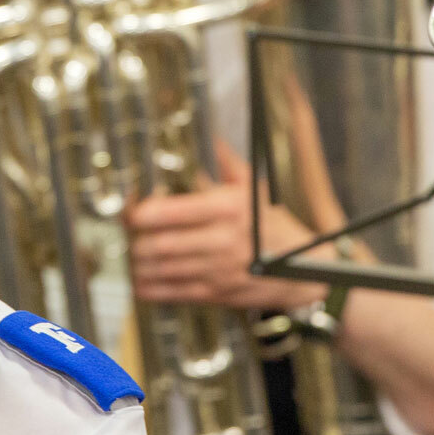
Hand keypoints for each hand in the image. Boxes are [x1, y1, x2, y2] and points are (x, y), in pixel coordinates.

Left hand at [125, 142, 328, 312]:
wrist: (307, 274)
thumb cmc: (276, 228)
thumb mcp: (256, 191)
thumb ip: (228, 166)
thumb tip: (213, 139)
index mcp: (229, 209)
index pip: (172, 212)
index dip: (141, 212)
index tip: (130, 208)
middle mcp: (223, 241)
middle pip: (160, 244)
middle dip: (135, 240)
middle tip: (127, 233)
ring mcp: (219, 271)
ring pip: (162, 270)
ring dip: (138, 263)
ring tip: (132, 254)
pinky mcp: (217, 295)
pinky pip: (173, 294)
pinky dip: (150, 288)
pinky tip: (141, 279)